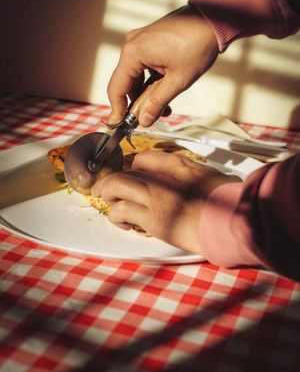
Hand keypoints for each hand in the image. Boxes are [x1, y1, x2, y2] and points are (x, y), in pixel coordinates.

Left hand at [91, 151, 238, 252]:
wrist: (234, 217)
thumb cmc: (228, 200)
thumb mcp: (208, 177)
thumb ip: (190, 177)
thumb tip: (186, 184)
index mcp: (177, 164)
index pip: (143, 157)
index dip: (131, 168)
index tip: (129, 178)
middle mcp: (162, 176)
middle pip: (123, 172)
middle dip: (109, 183)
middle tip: (105, 191)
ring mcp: (155, 195)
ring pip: (115, 187)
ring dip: (109, 198)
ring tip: (111, 208)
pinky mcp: (153, 217)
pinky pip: (121, 211)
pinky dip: (117, 217)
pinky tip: (123, 222)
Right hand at [107, 4, 217, 126]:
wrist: (213, 20)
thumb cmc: (197, 46)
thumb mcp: (178, 81)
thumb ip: (157, 103)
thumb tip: (143, 121)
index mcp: (133, 53)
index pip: (116, 88)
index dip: (117, 110)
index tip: (121, 125)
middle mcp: (131, 44)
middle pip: (125, 83)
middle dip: (137, 103)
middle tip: (149, 119)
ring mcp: (140, 41)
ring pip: (135, 76)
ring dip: (146, 94)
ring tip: (164, 109)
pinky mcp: (149, 41)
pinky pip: (143, 66)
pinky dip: (151, 81)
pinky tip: (164, 93)